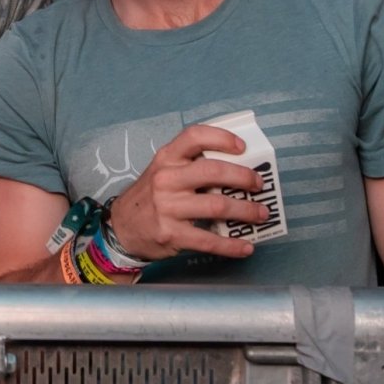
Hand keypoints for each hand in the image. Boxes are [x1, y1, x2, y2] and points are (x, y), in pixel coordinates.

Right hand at [107, 125, 269, 261]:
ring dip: (246, 211)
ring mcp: (168, 207)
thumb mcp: (162, 171)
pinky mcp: (172, 234)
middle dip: (244, 177)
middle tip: (259, 185)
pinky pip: (210, 240)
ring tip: (261, 214)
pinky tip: (246, 247)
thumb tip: (237, 166)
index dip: (221, 138)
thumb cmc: (150, 196)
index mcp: (166, 158)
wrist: (122, 227)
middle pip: (212, 171)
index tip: (242, 147)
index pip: (193, 136)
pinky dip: (233, 245)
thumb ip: (190, 166)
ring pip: (217, 206)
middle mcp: (166, 179)